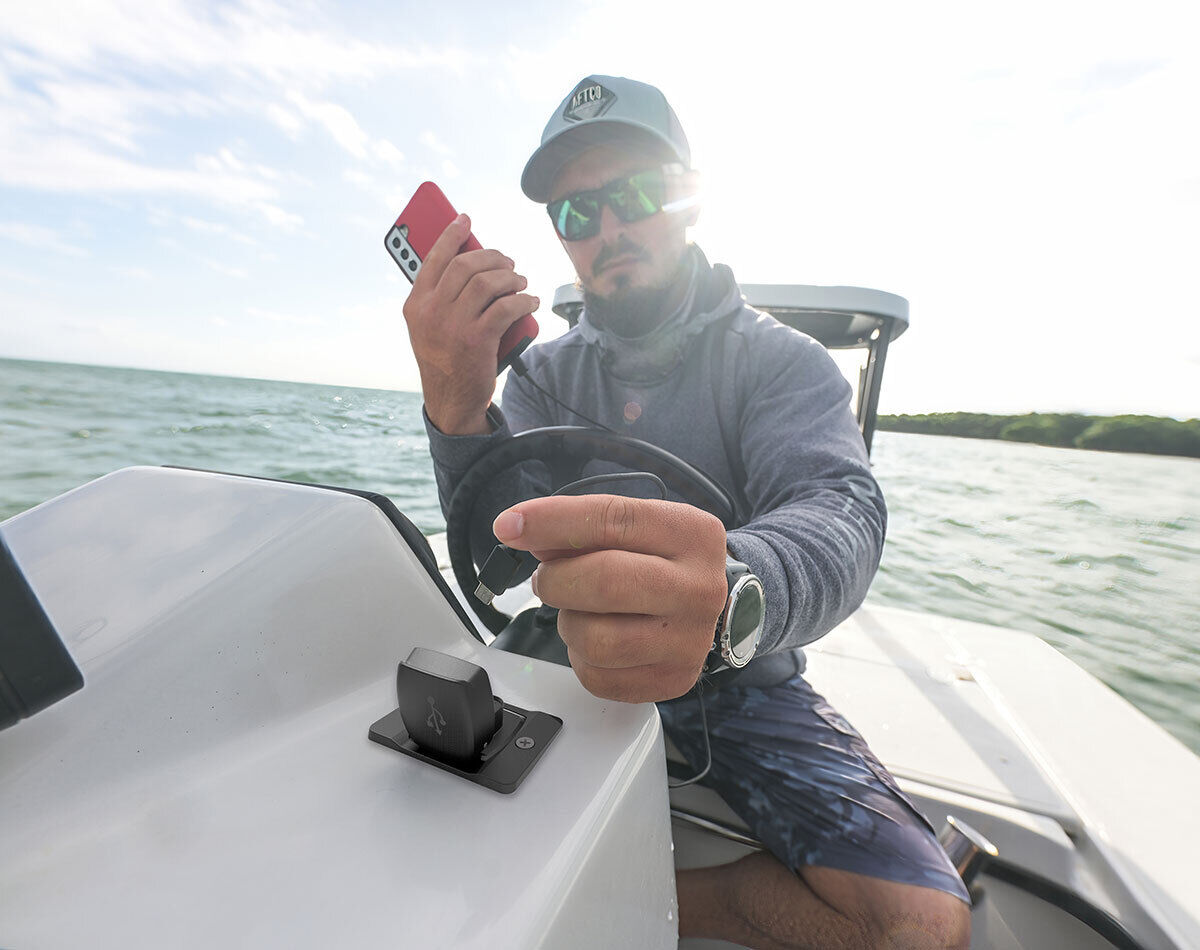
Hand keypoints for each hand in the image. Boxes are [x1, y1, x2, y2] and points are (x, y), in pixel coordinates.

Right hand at [402, 214, 539, 434]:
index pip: (432, 257)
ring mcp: (453, 325)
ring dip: (511, 278)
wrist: (451, 401)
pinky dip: (523, 300)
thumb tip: (473, 262)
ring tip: (520, 282)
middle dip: (492, 257)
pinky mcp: (476, 340)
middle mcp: (431, 312)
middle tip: (507, 262)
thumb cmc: (445, 359)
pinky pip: (506, 307)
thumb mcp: (430, 326)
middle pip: (466, 265)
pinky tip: (530, 302)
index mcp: (415, 304)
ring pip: (488, 282)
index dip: (451, 234)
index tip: (465, 219)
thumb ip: (441, 296)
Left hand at [493, 494, 727, 702]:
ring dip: (569, 622)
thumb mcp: (635, 528)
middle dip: (556, 579)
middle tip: (548, 579)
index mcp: (691, 533)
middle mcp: (698, 587)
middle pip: (603, 582)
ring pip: (595, 638)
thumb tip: (522, 532)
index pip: (611, 520)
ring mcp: (690, 641)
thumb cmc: (662, 562)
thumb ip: (582, 526)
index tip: (509, 525)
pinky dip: (581, 657)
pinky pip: (597, 676)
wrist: (715, 606)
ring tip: (582, 610)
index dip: (552, 521)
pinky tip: (598, 637)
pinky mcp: (672, 680)